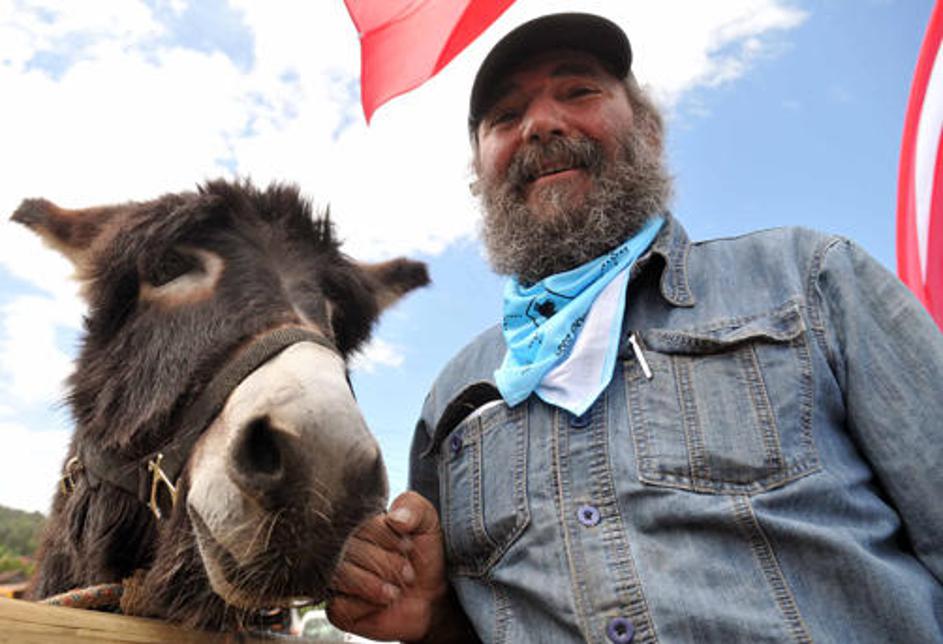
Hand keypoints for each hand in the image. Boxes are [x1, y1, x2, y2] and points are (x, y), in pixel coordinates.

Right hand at [328, 491, 449, 641]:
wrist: (432, 596)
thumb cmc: (424, 555)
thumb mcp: (426, 522)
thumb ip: (413, 507)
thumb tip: (394, 518)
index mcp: (357, 524)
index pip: (357, 523)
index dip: (384, 536)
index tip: (408, 547)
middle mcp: (341, 549)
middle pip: (346, 550)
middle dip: (384, 563)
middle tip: (407, 572)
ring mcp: (337, 578)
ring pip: (339, 575)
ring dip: (374, 584)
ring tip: (396, 591)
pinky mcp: (337, 608)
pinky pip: (338, 606)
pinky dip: (364, 605)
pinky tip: (381, 604)